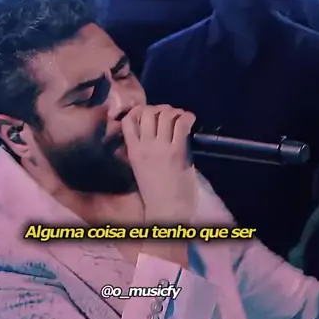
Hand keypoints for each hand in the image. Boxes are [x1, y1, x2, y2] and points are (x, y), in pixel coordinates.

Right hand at [121, 105, 196, 224]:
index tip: (149, 113)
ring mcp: (162, 148)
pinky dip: (187, 117)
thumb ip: (139, 151)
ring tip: (180, 118)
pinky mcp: (178, 152)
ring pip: (164, 114)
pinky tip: (190, 120)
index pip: (127, 120)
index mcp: (133, 151)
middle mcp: (145, 146)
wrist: (167, 209)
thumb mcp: (139, 169)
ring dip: (174, 112)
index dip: (138, 110)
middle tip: (168, 115)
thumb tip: (142, 137)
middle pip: (147, 111)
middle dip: (159, 109)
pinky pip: (181, 124)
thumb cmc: (154, 193)